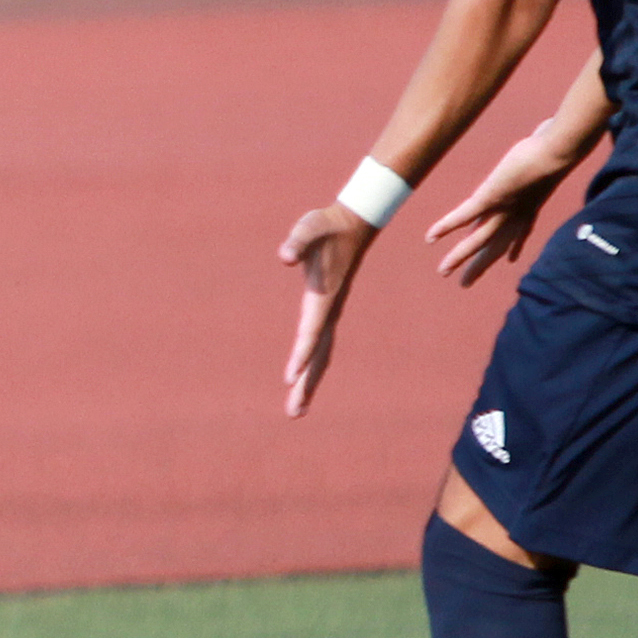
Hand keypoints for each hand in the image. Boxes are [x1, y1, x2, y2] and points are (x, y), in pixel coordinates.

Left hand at [275, 202, 376, 417]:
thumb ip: (297, 241)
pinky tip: (303, 376)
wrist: (351, 224)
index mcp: (323, 298)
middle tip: (294, 413)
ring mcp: (329, 312)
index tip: (290, 378)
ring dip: (309, 380)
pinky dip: (311, 362)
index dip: (300, 355)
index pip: (310, 332)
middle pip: (318, 355)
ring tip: (297, 408)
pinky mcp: (326, 310)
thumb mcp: (308, 227)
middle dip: (306, 384)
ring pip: (320, 354)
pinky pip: (318, 343)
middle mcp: (328, 311)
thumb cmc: (326, 226)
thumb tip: (285, 256)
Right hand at [423, 120, 583, 287]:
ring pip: (478, 239)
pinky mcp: (489, 198)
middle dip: (480, 265)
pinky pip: (463, 217)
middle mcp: (516, 213)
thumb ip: (544, 144)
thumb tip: (547, 129)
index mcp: (531, 205)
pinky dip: (445, 228)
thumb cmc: (557, 143)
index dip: (516, 247)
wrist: (558, 151)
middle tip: (465, 283)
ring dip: (460, 256)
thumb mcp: (548, 148)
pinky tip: (430, 238)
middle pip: (495, 246)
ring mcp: (502, 208)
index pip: (521, 232)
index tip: (512, 260)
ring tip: (444, 271)